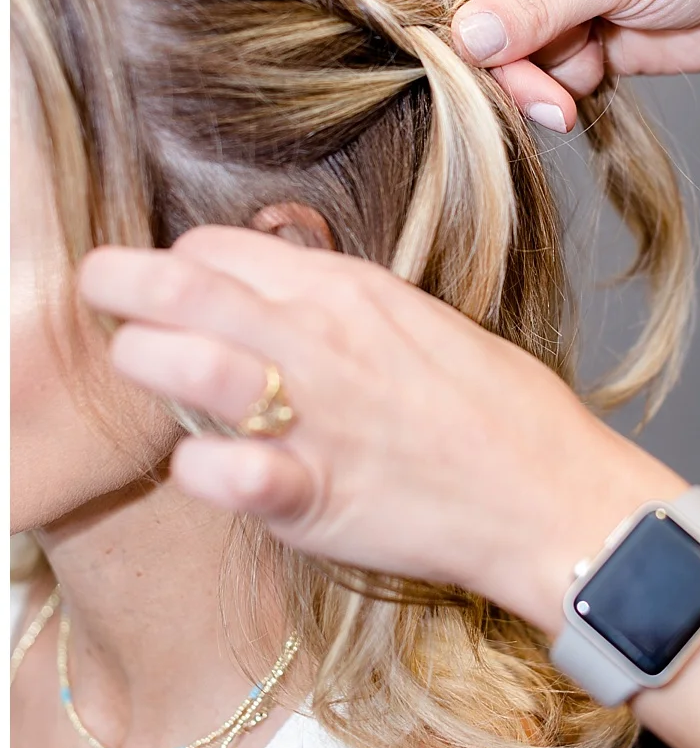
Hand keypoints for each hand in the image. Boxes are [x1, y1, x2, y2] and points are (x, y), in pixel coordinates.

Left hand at [77, 227, 684, 633]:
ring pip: (184, 362)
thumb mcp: (417, 321)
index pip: (220, 248)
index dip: (179, 262)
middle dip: (119, 282)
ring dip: (145, 362)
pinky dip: (196, 467)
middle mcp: (322, 340)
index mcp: (349, 291)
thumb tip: (274, 292)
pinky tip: (202, 466)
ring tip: (143, 371)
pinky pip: (220, 472)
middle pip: (183, 286)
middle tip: (100, 292)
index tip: (168, 284)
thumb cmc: (496, 409)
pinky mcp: (314, 498)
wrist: (552, 494)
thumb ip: (339, 304)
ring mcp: (314, 417)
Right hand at [442, 0, 699, 129]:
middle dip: (506, 62)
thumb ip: (537, 5)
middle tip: (546, 91)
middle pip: (468, 20)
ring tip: (589, 69)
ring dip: (538, 79)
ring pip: (498, 58)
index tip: (477, 60)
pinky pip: (532, 78)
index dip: (455, 17)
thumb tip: (468, 39)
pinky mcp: (562, 38)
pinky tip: (602, 63)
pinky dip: (560, 85)